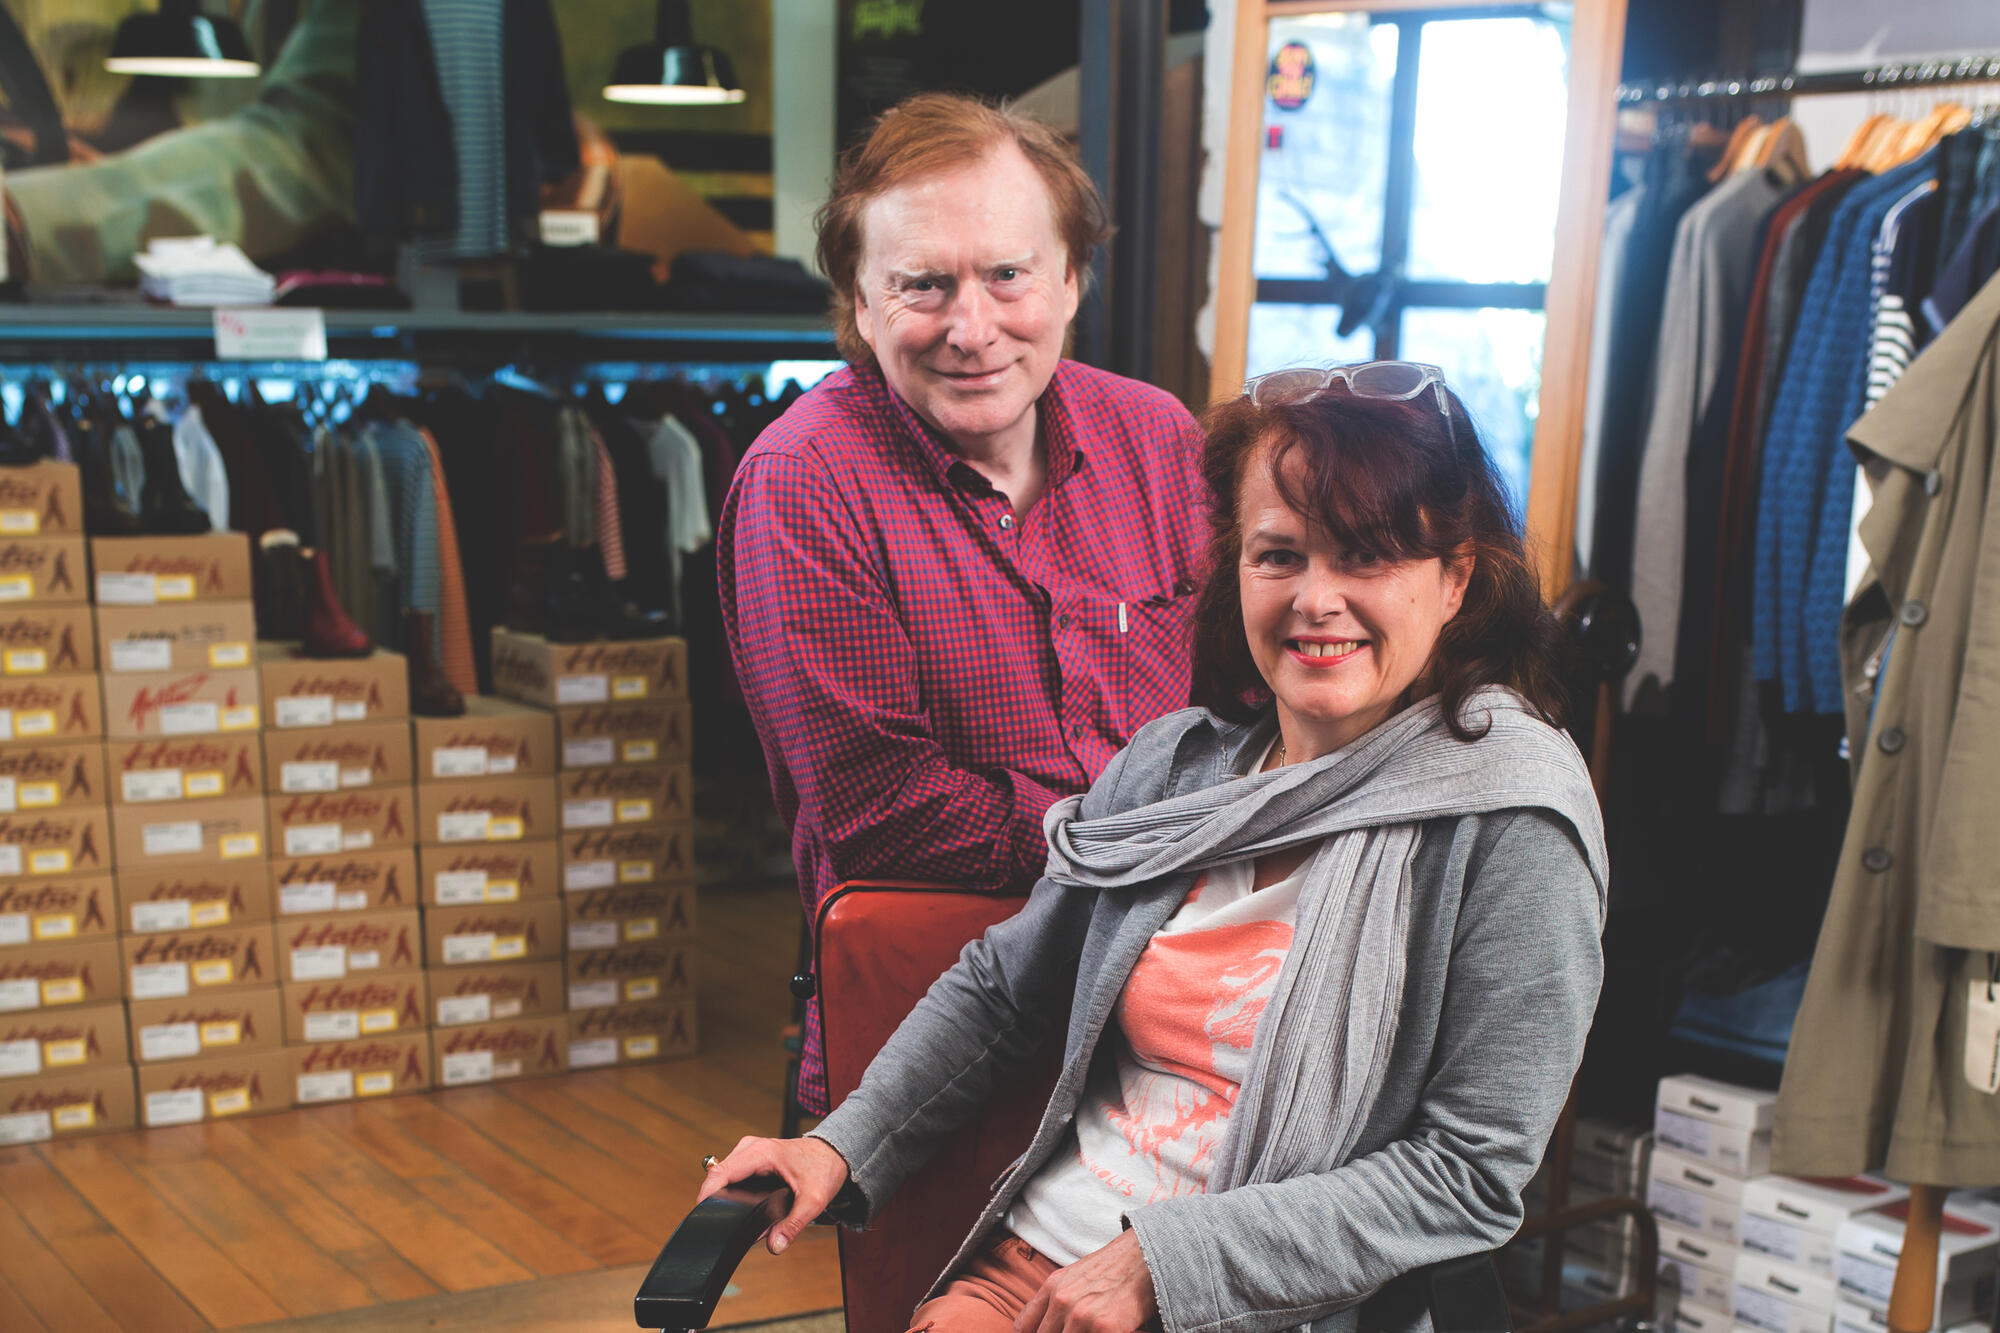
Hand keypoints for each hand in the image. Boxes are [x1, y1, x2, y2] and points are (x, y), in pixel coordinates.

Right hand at [694, 1134, 850, 1255]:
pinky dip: (730, 1191)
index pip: (721, 1172)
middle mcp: (751, 1148)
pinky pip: (731, 1175)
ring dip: (722, 1196)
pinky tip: (736, 1207)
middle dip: (714, 1200)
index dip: (707, 1194)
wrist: (834, 1154)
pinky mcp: (750, 1159)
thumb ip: (794, 1224)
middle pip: (718, 1175)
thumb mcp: (814, 1200)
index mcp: (762, 1152)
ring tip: (728, 1218)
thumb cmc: (825, 1169)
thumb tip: (775, 1246)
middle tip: (717, 1225)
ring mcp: (749, 1151)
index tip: (701, 1215)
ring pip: (722, 1175)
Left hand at [1014, 1230, 1158, 1332]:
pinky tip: (1112, 1331)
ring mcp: (1082, 1316)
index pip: (1024, 1327)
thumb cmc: (1115, 1268)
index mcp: (1052, 1288)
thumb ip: (1054, 1300)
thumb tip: (1043, 1325)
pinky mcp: (1106, 1329)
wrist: (1148, 1254)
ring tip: (1095, 1329)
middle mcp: (1062, 1302)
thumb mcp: (1074, 1276)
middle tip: (1078, 1330)